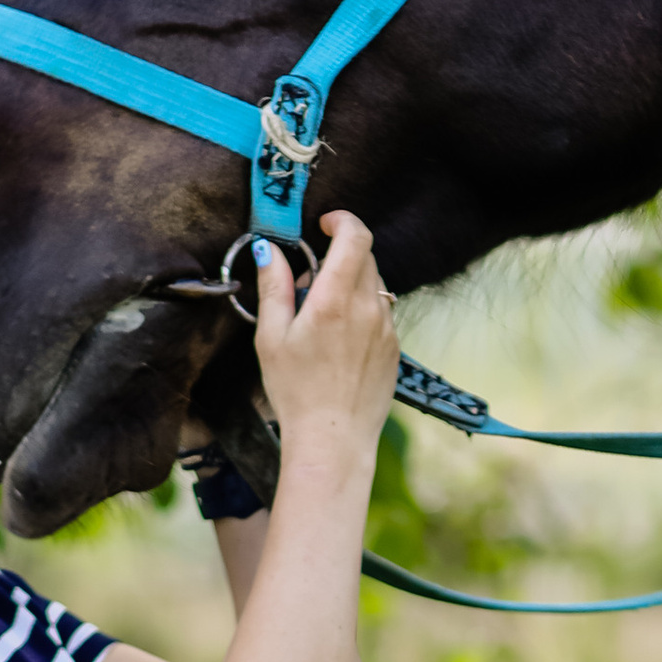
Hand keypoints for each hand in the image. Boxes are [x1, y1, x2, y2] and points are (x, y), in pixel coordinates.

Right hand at [250, 210, 398, 476]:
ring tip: (323, 322)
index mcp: (335, 300)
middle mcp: (368, 308)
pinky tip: (340, 345)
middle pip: (364, 257)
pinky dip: (362, 312)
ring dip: (350, 286)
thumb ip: (273, 287)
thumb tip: (267, 249)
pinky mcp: (394, 348)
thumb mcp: (271, 338)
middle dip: (337, 258)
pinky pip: (380, 313)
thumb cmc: (297, 393)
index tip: (326, 224)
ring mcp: (386, 328)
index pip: (355, 235)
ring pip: (373, 285)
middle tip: (309, 288)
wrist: (333, 441)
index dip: (342, 220)